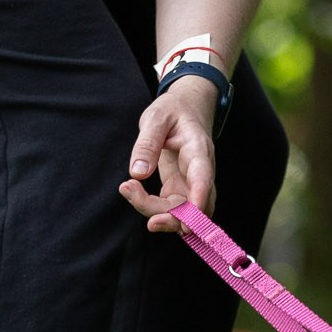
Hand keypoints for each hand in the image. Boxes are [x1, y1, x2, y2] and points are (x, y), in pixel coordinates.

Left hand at [118, 75, 219, 232]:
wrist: (186, 109)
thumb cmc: (173, 111)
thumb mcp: (156, 117)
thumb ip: (147, 143)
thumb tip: (138, 173)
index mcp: (199, 150)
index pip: (203, 178)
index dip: (197, 201)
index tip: (186, 222)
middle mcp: (201, 172)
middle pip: (195, 205)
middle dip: (170, 216)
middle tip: (135, 199)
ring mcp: (192, 183)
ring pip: (183, 213)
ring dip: (157, 213)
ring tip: (128, 189)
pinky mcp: (180, 189)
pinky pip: (172, 209)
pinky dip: (152, 209)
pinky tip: (132, 192)